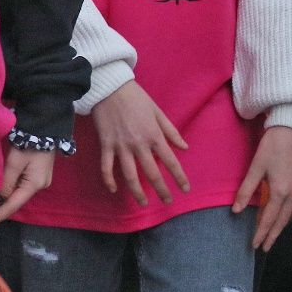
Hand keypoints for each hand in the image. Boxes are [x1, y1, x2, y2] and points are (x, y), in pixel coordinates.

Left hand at [0, 148, 55, 225]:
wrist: (43, 128)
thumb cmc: (27, 143)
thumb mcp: (13, 163)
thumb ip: (5, 182)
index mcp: (34, 185)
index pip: (13, 205)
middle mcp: (39, 186)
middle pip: (16, 201)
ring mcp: (39, 181)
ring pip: (18, 194)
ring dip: (3, 199)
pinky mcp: (37, 174)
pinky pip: (20, 187)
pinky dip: (9, 191)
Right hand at [90, 80, 190, 204]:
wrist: (109, 87)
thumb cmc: (136, 97)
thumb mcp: (158, 112)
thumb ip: (171, 131)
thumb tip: (184, 147)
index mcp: (154, 135)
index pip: (170, 162)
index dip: (179, 177)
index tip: (185, 189)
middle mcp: (139, 144)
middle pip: (152, 173)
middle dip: (161, 190)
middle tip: (167, 202)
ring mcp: (121, 146)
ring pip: (130, 175)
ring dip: (137, 192)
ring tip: (143, 203)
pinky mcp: (106, 144)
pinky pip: (106, 166)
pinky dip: (109, 180)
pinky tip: (114, 190)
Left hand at [236, 125, 291, 249]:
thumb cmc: (271, 145)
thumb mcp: (255, 166)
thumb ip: (247, 190)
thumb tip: (236, 210)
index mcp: (279, 190)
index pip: (268, 218)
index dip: (261, 232)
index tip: (255, 244)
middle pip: (284, 219)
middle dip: (274, 234)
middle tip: (266, 247)